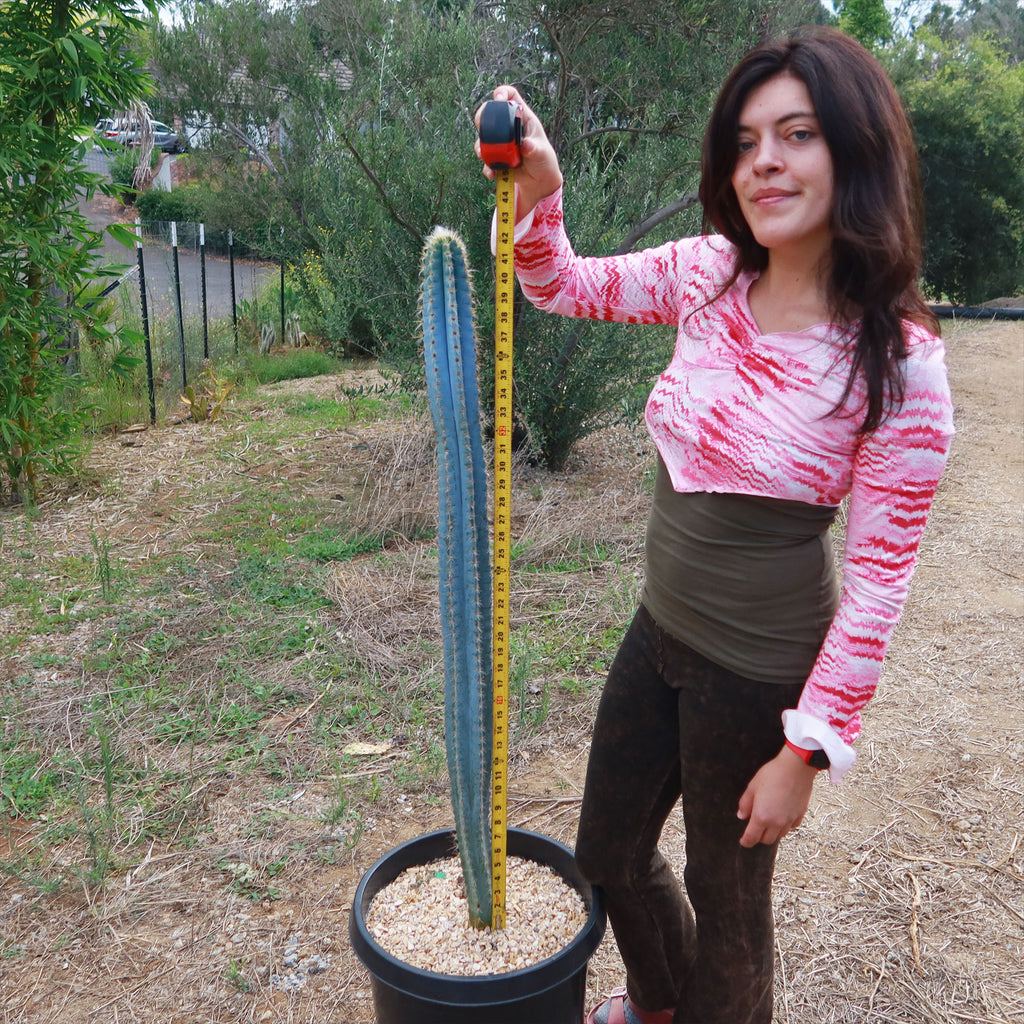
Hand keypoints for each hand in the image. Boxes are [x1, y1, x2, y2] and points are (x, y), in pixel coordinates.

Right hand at [474, 85, 562, 219]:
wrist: (539, 181)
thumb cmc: (544, 160)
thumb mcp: (542, 152)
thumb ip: (534, 148)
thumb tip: (526, 145)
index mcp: (523, 118)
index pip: (511, 96)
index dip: (503, 93)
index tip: (498, 99)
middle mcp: (509, 127)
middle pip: (491, 114)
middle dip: (483, 118)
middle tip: (482, 127)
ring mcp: (501, 142)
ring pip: (484, 137)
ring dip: (482, 146)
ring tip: (484, 155)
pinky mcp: (497, 156)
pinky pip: (487, 159)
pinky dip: (486, 166)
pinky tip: (491, 172)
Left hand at [736, 745, 817, 847]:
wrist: (796, 768)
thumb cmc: (772, 774)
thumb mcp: (752, 787)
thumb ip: (745, 804)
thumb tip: (741, 816)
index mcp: (762, 816)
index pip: (752, 837)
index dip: (746, 841)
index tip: (743, 841)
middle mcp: (776, 822)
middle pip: (767, 840)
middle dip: (759, 837)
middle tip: (755, 828)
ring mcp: (789, 820)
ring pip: (780, 835)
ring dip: (773, 832)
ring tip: (769, 820)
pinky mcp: (800, 815)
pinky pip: (792, 826)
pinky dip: (785, 825)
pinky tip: (782, 815)